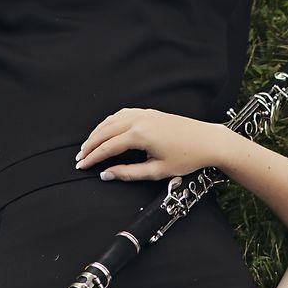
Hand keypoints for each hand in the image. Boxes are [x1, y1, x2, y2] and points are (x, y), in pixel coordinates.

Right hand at [75, 108, 225, 181]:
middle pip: (105, 131)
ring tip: (89, 146)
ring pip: (112, 120)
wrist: (207, 141)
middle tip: (80, 157)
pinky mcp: (150, 112)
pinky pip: (122, 114)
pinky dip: (109, 122)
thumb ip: (128, 173)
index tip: (81, 166)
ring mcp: (144, 114)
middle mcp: (139, 120)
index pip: (107, 147)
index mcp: (140, 135)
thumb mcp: (156, 171)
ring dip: (98, 132)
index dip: (92, 158)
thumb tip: (107, 174)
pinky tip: (105, 130)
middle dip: (90, 145)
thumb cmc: (186, 158)